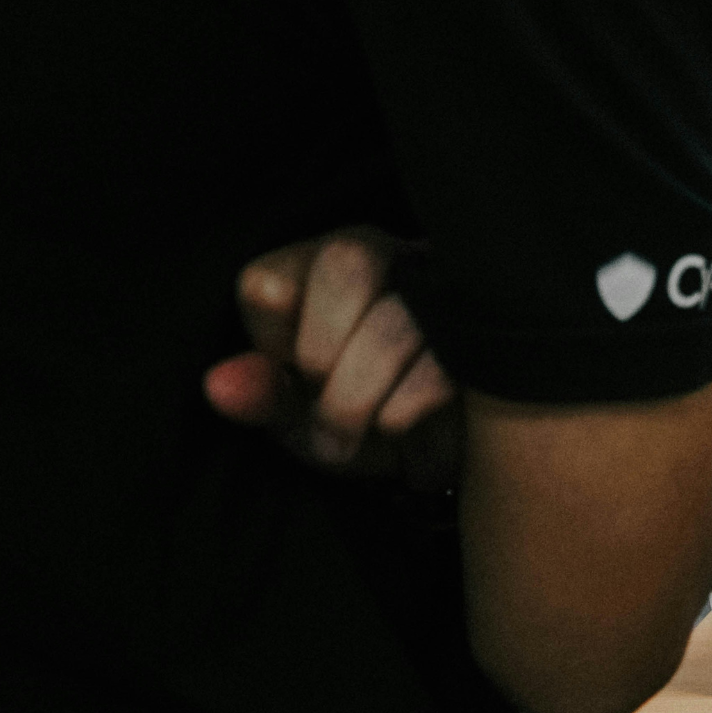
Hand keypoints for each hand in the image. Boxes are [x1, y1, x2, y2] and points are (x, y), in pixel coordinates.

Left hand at [202, 227, 460, 488]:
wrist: (445, 455)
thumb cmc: (361, 419)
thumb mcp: (303, 417)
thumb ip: (265, 397)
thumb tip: (220, 384)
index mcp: (319, 268)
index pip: (275, 279)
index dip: (276, 344)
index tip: (294, 382)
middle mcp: (388, 257)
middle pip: (350, 261)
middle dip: (327, 357)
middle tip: (326, 415)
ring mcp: (448, 285)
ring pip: (397, 320)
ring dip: (363, 401)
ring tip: (366, 436)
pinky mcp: (491, 331)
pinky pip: (445, 366)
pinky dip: (412, 417)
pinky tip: (411, 437)